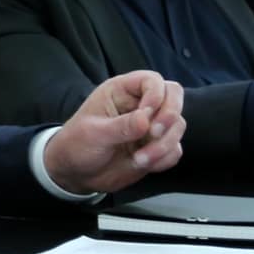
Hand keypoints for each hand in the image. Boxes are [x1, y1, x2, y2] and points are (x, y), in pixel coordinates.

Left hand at [42, 70, 185, 194]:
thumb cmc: (77, 144)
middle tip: (153, 134)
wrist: (76, 173)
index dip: (155, 95)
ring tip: (139, 159)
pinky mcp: (156, 147)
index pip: (152, 80)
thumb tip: (145, 120)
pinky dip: (164, 158)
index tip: (145, 115)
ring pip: (177, 125)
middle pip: (174, 96)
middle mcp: (140, 104)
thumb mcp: (94, 133)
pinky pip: (174, 149)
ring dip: (163, 144)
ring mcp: (150, 126)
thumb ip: (121, 126)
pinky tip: (143, 164)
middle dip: (169, 116)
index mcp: (121, 91)